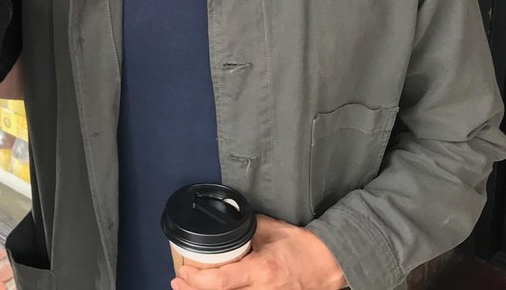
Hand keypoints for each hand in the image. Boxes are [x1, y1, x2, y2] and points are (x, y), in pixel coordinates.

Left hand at [170, 215, 345, 289]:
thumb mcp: (269, 229)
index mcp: (261, 270)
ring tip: (190, 288)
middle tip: (178, 283)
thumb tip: (223, 222)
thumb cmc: (301, 247)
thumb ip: (243, 229)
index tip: (182, 272)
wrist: (327, 264)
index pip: (222, 281)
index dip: (197, 280)